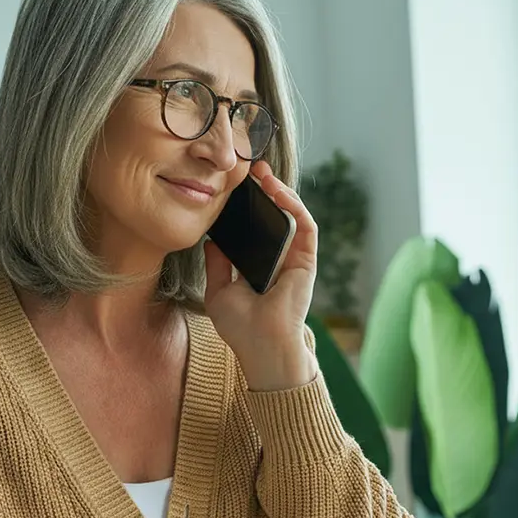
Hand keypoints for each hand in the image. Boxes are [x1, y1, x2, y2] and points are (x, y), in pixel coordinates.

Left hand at [203, 161, 318, 391]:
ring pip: (292, 216)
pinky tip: (278, 191)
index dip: (248, 207)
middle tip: (249, 170)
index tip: (233, 188)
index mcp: (260, 267)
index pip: (256, 230)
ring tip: (263, 173)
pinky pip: (305, 226)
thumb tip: (211, 241)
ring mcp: (295, 260)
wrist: (261, 347)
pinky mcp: (307, 261)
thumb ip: (217, 265)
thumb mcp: (218, 291)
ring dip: (281, 192)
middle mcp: (280, 261)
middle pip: (275, 218)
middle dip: (265, 191)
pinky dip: (294, 205)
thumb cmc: (241, 328)